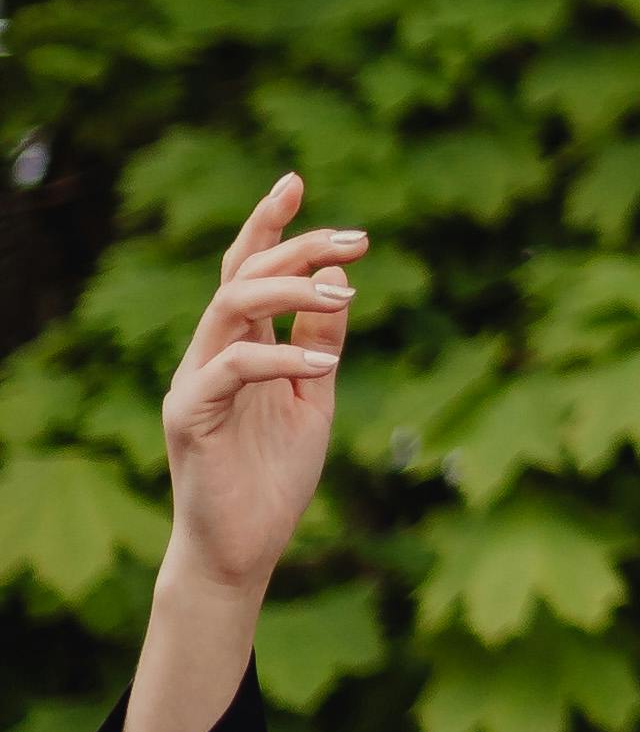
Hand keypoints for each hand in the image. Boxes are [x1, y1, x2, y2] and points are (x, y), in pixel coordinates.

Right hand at [161, 172, 367, 605]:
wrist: (244, 551)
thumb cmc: (274, 478)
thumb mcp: (313, 400)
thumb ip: (319, 343)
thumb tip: (340, 281)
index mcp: (238, 345)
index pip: (246, 269)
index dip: (269, 223)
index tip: (297, 180)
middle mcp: (210, 353)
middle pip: (241, 275)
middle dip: (295, 245)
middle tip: (357, 240)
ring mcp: (195, 382)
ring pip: (230, 306)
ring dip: (289, 290)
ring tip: (345, 295)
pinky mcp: (190, 417)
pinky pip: (231, 367)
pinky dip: (279, 356)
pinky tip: (322, 366)